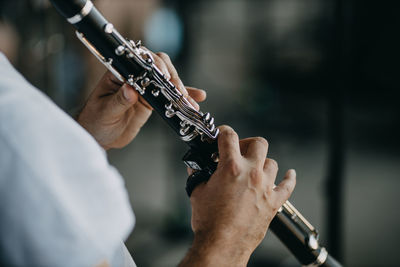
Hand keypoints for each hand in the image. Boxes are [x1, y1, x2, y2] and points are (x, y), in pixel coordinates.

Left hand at [77, 52, 205, 149]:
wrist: (99, 137)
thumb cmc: (95, 121)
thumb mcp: (105, 111)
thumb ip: (119, 100)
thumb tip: (130, 89)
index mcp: (120, 73)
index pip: (140, 60)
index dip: (155, 65)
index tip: (165, 77)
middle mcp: (134, 76)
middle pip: (159, 65)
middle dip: (171, 76)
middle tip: (178, 92)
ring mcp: (145, 88)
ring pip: (168, 79)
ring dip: (181, 88)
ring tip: (189, 101)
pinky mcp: (152, 101)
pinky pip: (170, 96)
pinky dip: (184, 97)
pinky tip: (196, 100)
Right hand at [180, 126, 295, 266]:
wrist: (222, 245)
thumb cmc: (210, 222)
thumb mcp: (197, 192)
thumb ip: (198, 176)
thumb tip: (196, 169)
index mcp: (231, 168)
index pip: (229, 136)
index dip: (224, 131)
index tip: (222, 134)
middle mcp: (251, 173)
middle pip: (258, 143)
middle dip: (247, 143)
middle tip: (238, 151)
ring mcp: (265, 187)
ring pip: (272, 162)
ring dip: (262, 162)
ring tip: (254, 168)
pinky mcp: (273, 202)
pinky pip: (287, 185)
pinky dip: (288, 178)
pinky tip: (289, 175)